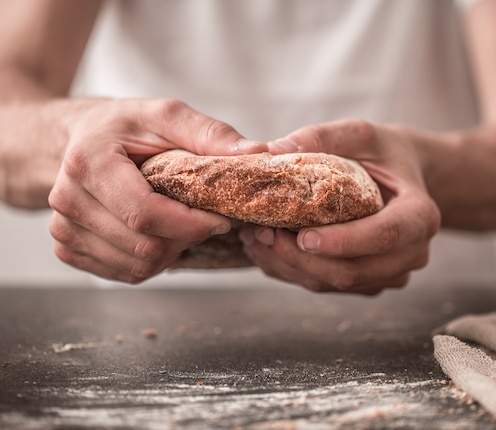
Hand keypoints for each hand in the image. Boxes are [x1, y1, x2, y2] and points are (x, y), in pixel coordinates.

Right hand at [48, 98, 266, 282]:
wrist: (71, 140)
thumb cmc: (122, 127)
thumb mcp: (165, 116)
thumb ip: (209, 133)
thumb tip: (256, 152)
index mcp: (89, 163)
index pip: (145, 214)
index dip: (192, 224)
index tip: (222, 219)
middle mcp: (68, 200)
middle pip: (145, 246)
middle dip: (188, 238)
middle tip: (206, 220)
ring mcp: (63, 229)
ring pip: (137, 266)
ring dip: (173, 252)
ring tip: (181, 223)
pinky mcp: (68, 249)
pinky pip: (125, 273)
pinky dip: (152, 261)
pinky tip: (159, 234)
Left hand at [239, 119, 440, 294]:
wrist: (403, 178)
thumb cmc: (383, 154)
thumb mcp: (361, 135)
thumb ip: (324, 137)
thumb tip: (276, 150)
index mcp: (420, 215)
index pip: (384, 236)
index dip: (343, 242)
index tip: (303, 236)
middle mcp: (412, 252)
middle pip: (354, 271)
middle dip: (302, 258)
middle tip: (262, 233)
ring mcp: (392, 273)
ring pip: (336, 285)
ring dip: (291, 267)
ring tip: (257, 238)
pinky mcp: (370, 282)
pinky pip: (329, 287)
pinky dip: (294, 271)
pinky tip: (269, 249)